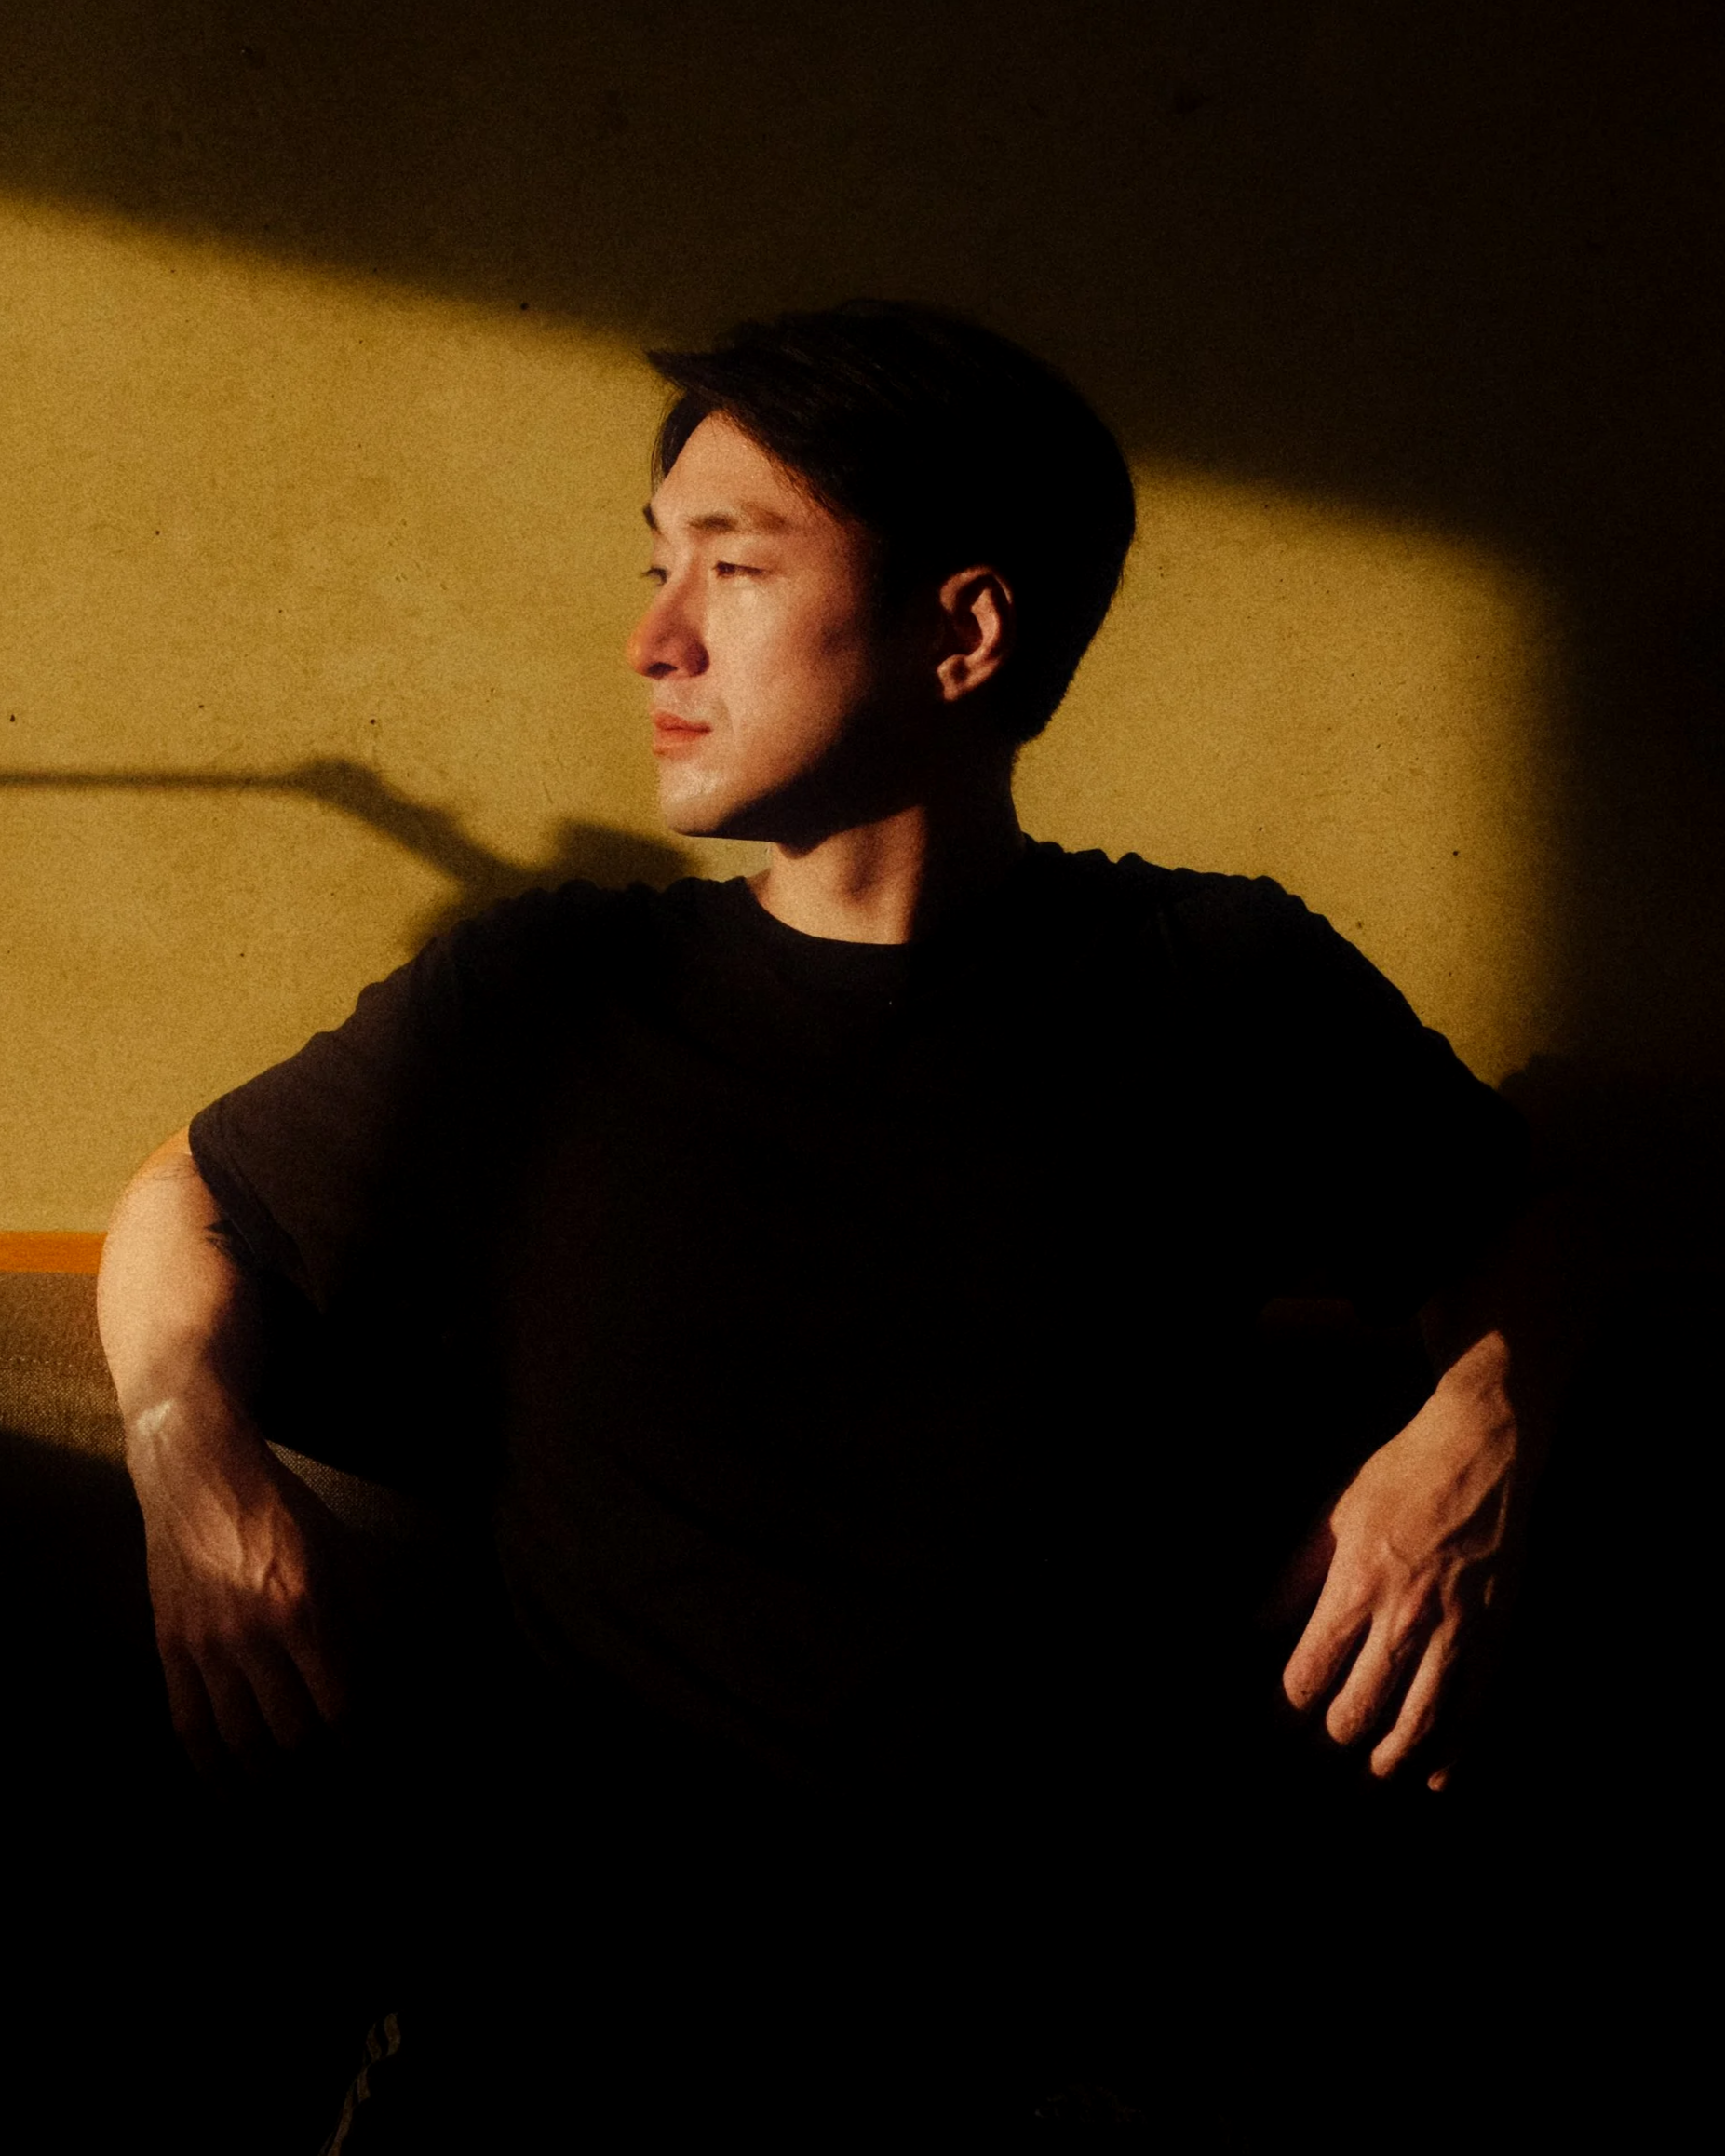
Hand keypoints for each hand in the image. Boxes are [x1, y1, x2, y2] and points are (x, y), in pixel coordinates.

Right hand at [129, 1400, 353, 1775]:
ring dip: (270, 1787)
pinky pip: (188, 1727)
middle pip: (293, 1734)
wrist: (198, 1474)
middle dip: (323, 1777)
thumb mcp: (343, 1550)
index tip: (380, 1769)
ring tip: (293, 1812)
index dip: (364, 1747)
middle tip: (342, 1801)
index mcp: (305, 1606)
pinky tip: (230, 1797)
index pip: (343, 1704)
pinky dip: (210, 1772)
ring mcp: (206, 1646)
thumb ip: (371, 1615)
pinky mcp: (169, 1650)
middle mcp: (253, 1634)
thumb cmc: (281, 1510)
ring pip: (240, 1742)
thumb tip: (397, 1673)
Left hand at [1277, 1334, 1534, 1787]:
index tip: (1274, 1725)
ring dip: (1388, 1762)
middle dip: (1331, 1744)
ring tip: (1368, 1777)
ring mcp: (1456, 1632)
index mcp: (1355, 1585)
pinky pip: (1475, 1711)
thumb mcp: (1332, 1517)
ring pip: (1417, 1725)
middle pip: (1358, 1712)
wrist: (1484, 1454)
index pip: (1307, 1675)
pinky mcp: (1496, 1636)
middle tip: (1317, 1754)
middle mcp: (1404, 1618)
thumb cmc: (1400, 1478)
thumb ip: (1294, 1577)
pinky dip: (1453, 1753)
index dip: (1284, 1713)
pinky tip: (1435, 1778)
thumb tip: (1256, 1626)